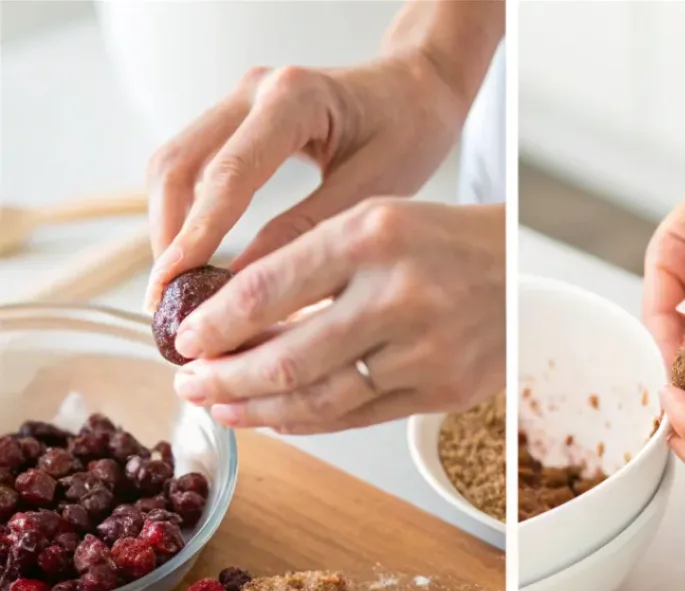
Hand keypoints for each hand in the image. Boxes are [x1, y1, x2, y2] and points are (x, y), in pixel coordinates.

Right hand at [143, 56, 465, 310]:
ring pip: (173, 165)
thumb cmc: (408, 133)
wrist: (415, 91)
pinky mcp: (235, 120)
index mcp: (294, 100)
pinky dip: (184, 215)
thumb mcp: (373, 189)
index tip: (173, 288)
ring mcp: (238, 101)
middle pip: (179, 166)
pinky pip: (191, 167)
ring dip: (168, 229)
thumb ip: (309, 229)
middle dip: (168, 239)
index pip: (227, 176)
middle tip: (166, 304)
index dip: (195, 237)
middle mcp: (254, 90)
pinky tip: (192, 262)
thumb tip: (246, 284)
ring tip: (174, 293)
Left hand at [169, 199, 504, 433]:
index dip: (215, 324)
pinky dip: (307, 423)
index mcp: (373, 235)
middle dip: (225, 378)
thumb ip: (309, 263)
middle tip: (189, 385)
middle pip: (287, 357)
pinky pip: (358, 418)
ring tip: (223, 409)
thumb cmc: (441, 243)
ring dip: (259, 410)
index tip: (183, 342)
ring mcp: (425, 350)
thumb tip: (231, 319)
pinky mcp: (443, 391)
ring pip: (319, 398)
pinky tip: (276, 420)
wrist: (521, 271)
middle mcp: (399, 294)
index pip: (269, 287)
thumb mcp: (375, 222)